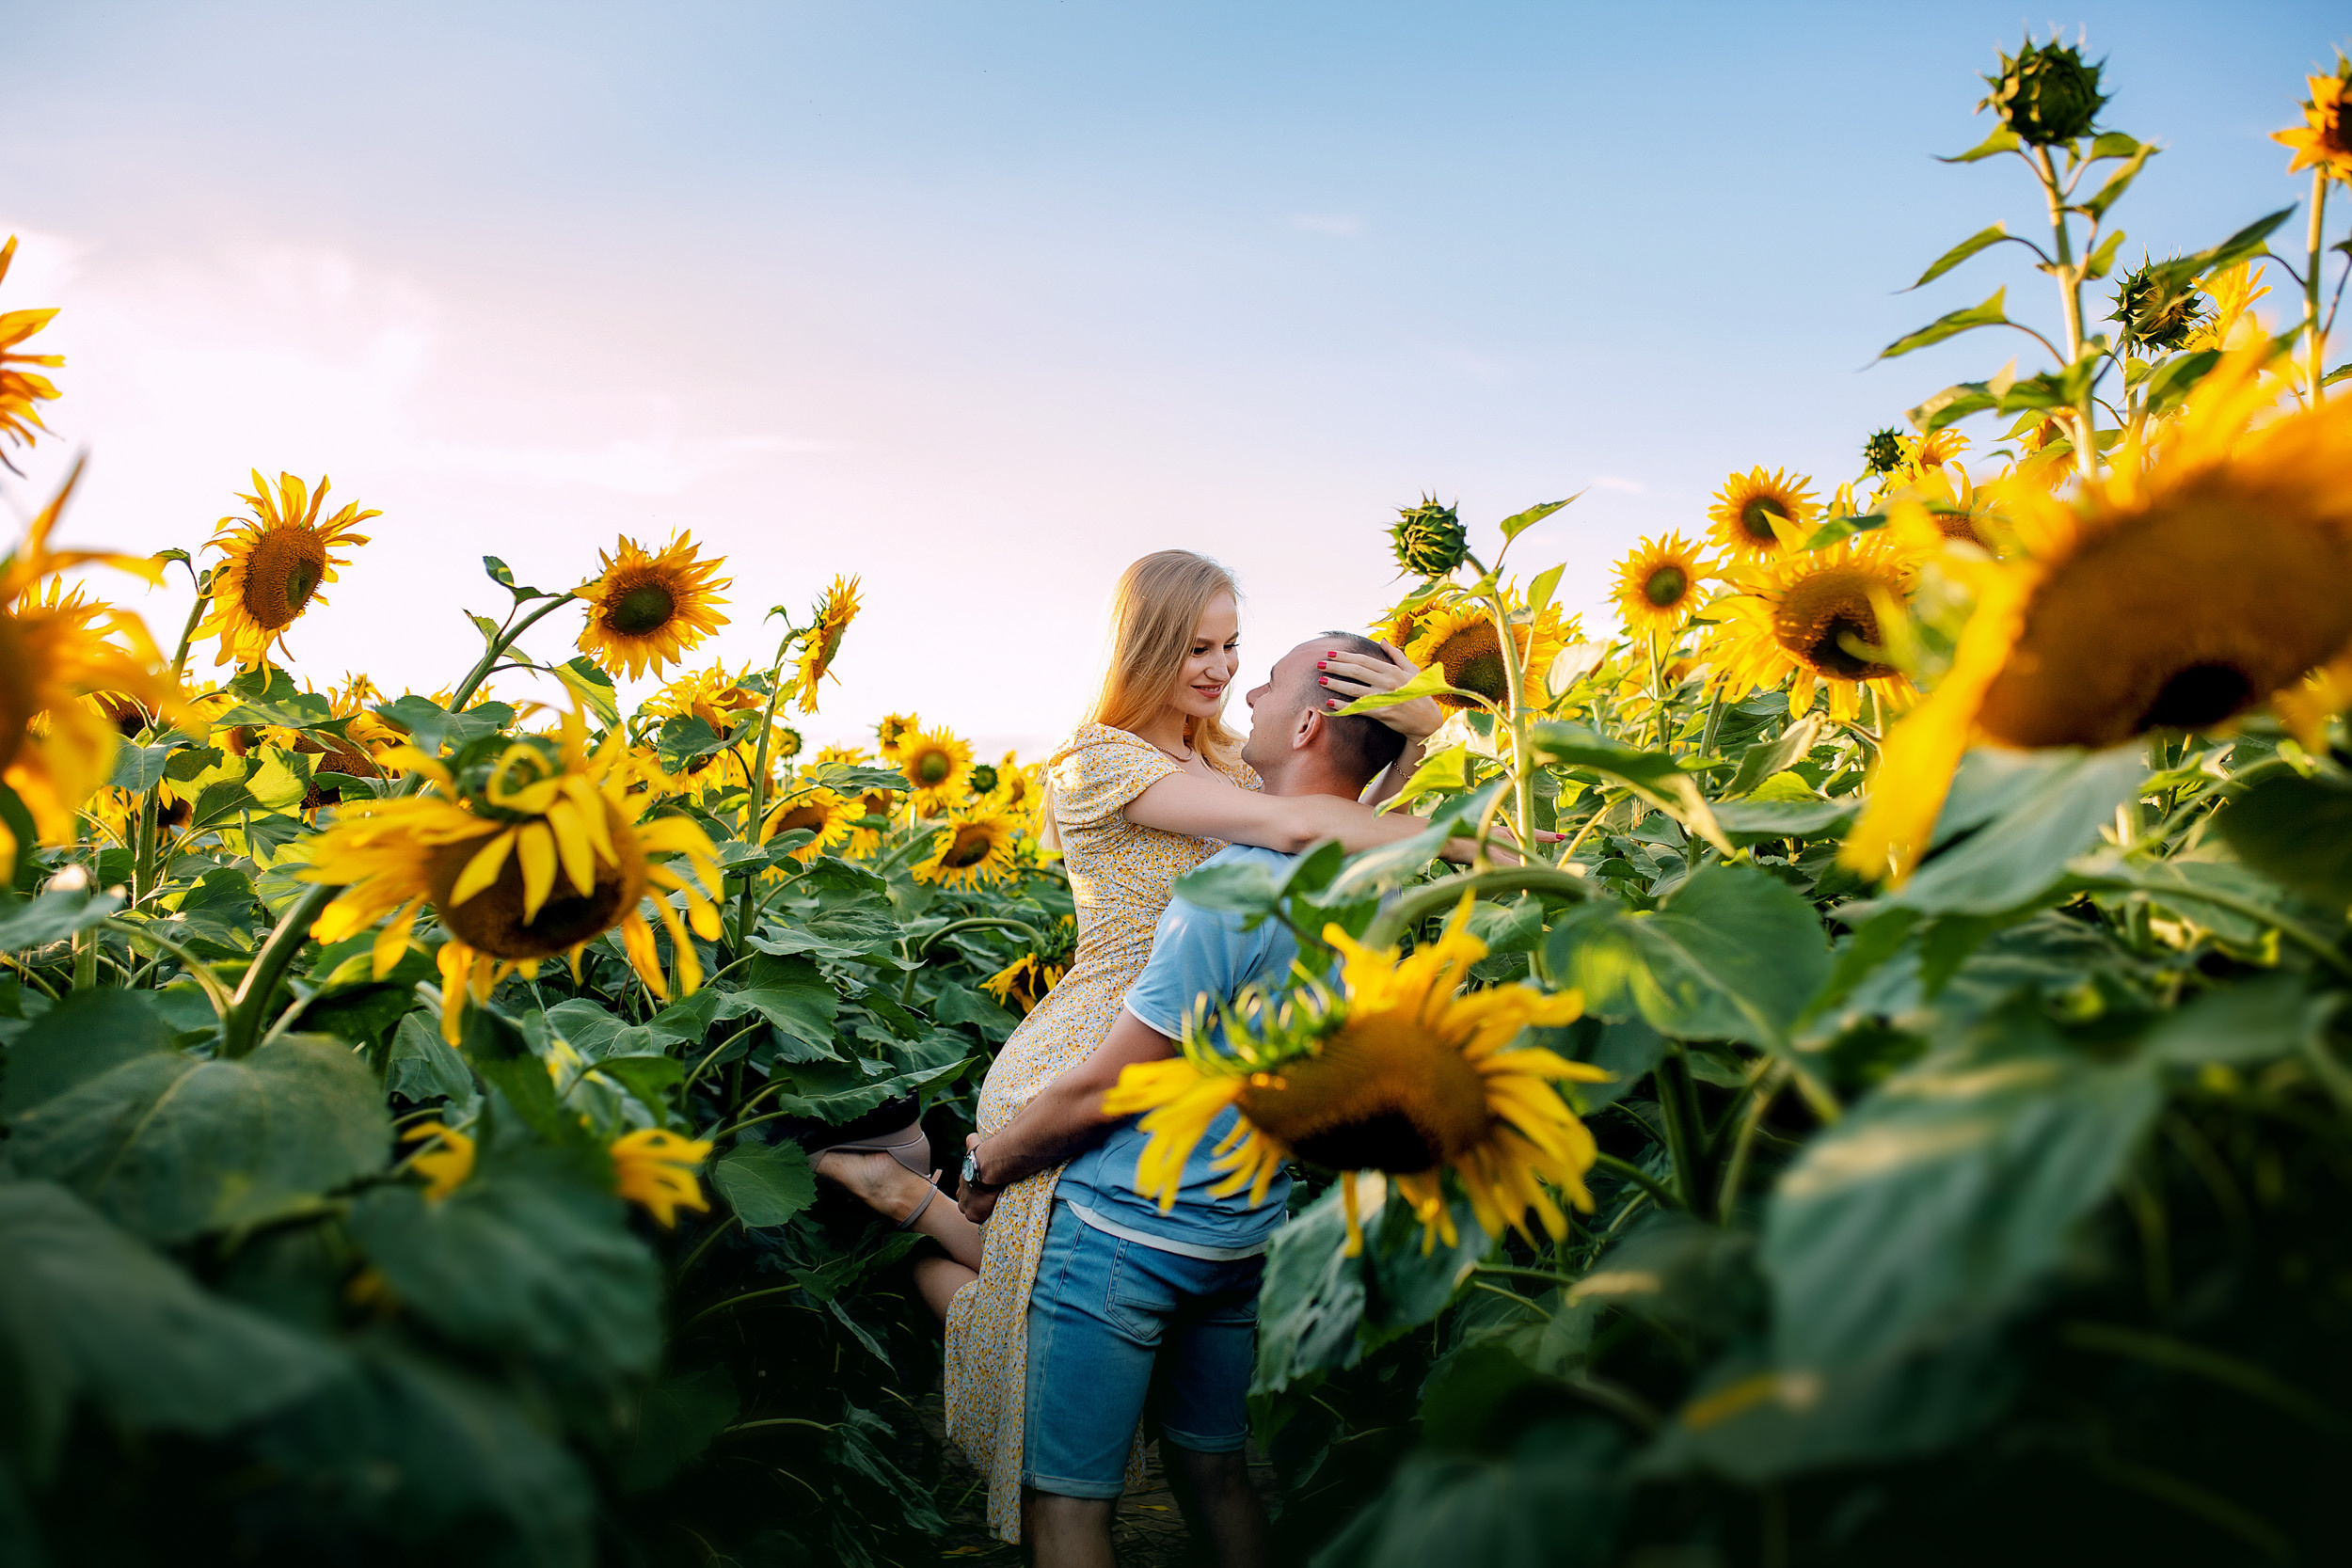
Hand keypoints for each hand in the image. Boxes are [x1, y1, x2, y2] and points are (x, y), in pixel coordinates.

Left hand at [957, 1133, 999, 1223]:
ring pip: (971, 1212)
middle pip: (966, 1202)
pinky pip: (980, 1219)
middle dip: (974, 1202)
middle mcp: (960, 1195)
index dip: (973, 1189)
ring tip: (991, 1207)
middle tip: (986, 1199)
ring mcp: (965, 1206)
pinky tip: (994, 1211)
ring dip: (979, 1210)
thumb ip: (971, 1141)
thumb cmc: (982, 1156)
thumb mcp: (973, 1146)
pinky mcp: (973, 1215)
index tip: (981, 1188)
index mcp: (962, 1181)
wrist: (987, 1167)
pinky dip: (986, 1216)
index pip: (965, 1189)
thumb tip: (971, 1135)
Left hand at [1318, 642, 1443, 739]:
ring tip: (1321, 681)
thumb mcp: (1412, 671)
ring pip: (1354, 688)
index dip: (1345, 656)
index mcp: (1392, 670)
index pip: (1363, 660)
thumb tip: (1383, 640)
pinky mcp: (1382, 713)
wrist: (1428, 721)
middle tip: (1319, 664)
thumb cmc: (1420, 693)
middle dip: (1336, 667)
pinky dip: (1343, 706)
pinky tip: (1330, 703)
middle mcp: (1387, 681)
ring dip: (1335, 684)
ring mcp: (1384, 697)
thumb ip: (1396, 655)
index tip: (1331, 653)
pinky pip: (1358, 708)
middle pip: (1355, 671)